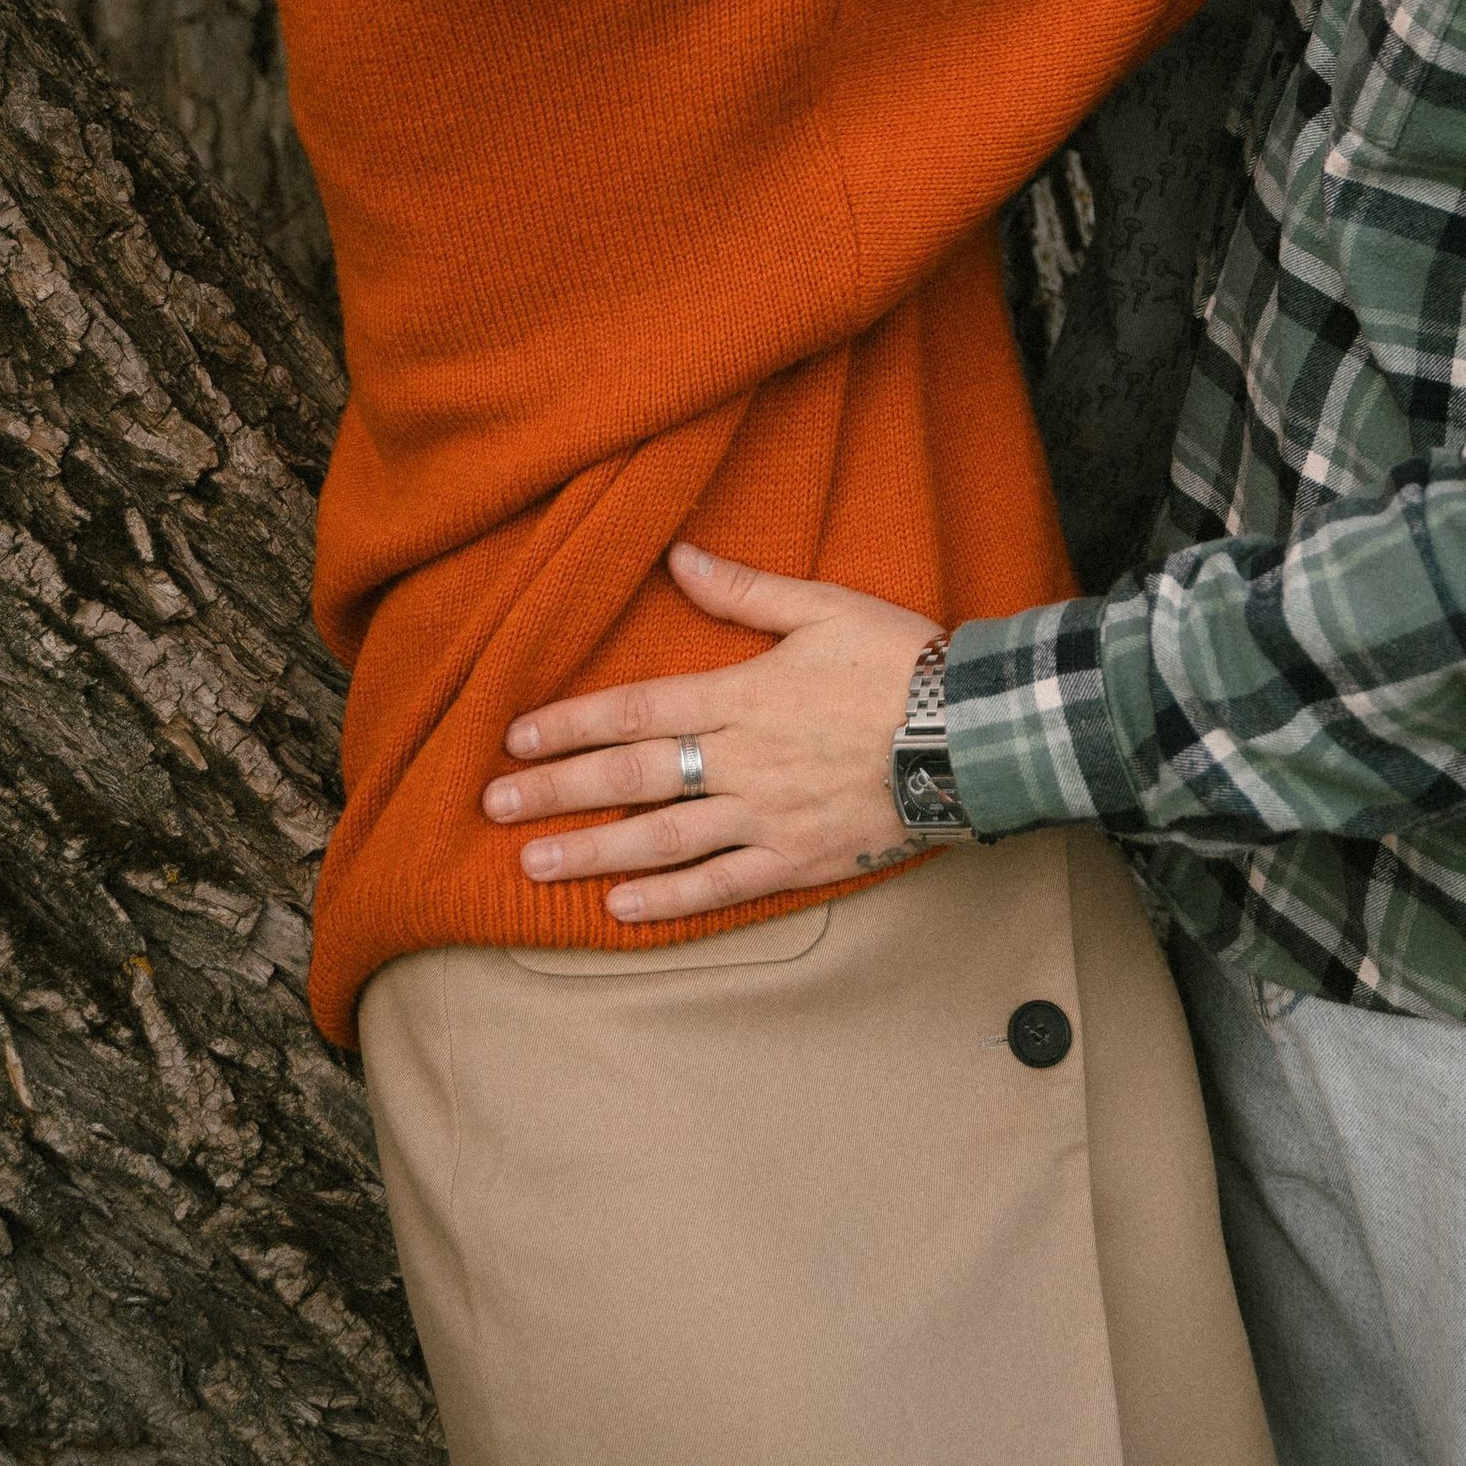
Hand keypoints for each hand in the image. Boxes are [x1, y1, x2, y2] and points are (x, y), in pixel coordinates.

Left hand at [481, 544, 934, 923]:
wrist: (972, 733)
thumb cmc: (901, 660)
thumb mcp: (825, 606)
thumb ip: (745, 590)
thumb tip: (678, 558)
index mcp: (743, 694)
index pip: (637, 710)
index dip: (570, 724)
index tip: (515, 740)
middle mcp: (743, 760)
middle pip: (632, 777)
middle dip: (557, 792)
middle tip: (493, 808)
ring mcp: (768, 816)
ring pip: (664, 838)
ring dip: (593, 852)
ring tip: (534, 863)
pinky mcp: (798, 859)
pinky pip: (721, 886)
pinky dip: (668, 900)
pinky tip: (620, 908)